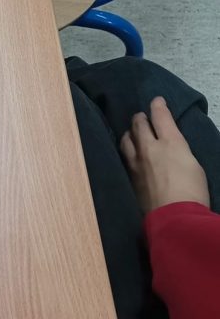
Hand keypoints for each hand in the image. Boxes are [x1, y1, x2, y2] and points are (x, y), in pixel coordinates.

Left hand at [120, 96, 209, 212]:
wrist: (174, 217)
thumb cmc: (193, 192)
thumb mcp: (194, 166)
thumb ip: (179, 153)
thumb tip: (170, 151)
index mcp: (170, 143)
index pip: (161, 117)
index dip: (158, 106)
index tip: (156, 100)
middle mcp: (149, 149)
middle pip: (139, 126)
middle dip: (140, 118)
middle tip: (140, 116)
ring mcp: (136, 164)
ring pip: (127, 140)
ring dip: (129, 133)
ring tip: (131, 132)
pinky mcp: (130, 178)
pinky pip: (125, 157)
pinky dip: (126, 150)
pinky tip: (128, 152)